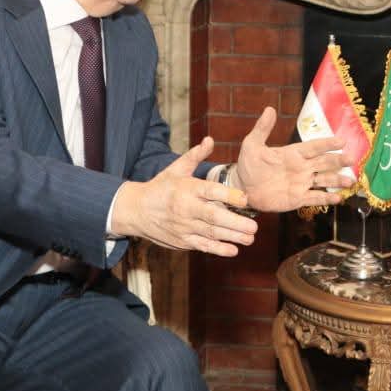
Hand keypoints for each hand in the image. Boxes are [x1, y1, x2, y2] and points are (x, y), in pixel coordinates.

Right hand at [112, 137, 258, 256]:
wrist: (136, 211)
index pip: (210, 191)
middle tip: (254, 227)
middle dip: (235, 223)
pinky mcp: (182, 240)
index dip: (229, 195)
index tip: (245, 199)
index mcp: (187, 188)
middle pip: (213, 216)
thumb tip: (210, 140)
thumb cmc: (161, 187)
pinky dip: (217, 249)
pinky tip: (233, 250)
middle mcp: (186, 208)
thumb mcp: (176, 168)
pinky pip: (202, 246)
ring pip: (210, 233)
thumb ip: (196, 155)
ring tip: (250, 238)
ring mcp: (184, 226)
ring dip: (232, 237)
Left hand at [234, 107, 354, 211]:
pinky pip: (314, 198)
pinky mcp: (297, 198)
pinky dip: (326, 198)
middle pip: (324, 162)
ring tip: (349, 181)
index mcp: (293, 153)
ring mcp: (301, 183)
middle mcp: (302, 167)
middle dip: (338, 160)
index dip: (327, 144)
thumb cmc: (249, 165)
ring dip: (337, 180)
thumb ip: (262, 129)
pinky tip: (338, 198)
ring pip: (323, 180)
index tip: (341, 141)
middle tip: (351, 159)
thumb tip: (269, 109)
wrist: (243, 188)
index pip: (314, 147)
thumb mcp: (252, 144)